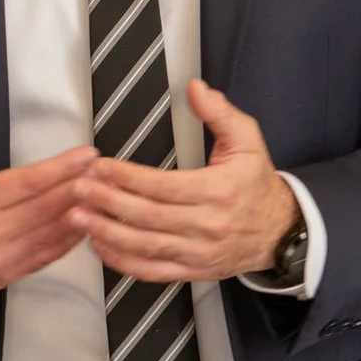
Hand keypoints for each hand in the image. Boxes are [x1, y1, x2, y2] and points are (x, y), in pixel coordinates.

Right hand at [0, 82, 97, 296]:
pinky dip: (66, 241)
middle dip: (77, 187)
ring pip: (48, 236)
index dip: (59, 169)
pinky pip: (43, 258)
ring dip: (78, 214)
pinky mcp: (2, 277)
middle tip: (102, 170)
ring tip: (100, 193)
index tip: (85, 156)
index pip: (24, 183)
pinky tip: (82, 223)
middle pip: (43, 209)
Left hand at [70, 78, 297, 280]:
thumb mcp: (248, 140)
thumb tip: (196, 89)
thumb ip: (220, 112)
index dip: (127, 177)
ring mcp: (199, 252)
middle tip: (79, 189)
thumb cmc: (257, 184)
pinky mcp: (192, 271)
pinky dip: (123, 261)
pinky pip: (152, 271)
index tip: (101, 166)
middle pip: (148, 217)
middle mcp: (208, 226)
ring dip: (107, 232)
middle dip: (108, 202)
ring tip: (79, 217)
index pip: (163, 186)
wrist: (281, 230)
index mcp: (218, 191)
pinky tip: (101, 245)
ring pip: (146, 246)